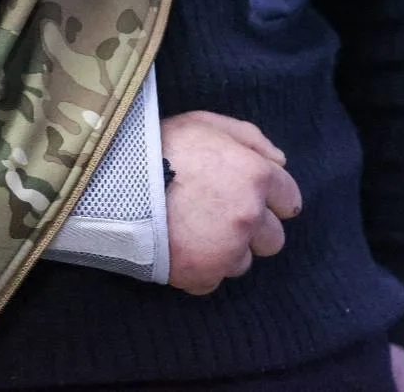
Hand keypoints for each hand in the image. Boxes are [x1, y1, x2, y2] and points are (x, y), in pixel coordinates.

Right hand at [162, 111, 301, 294]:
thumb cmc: (159, 146)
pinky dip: (199, 270)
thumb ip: (250, 138)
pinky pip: (212, 281)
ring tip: (191, 231)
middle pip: (273, 239)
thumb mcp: (205, 122)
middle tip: (217, 215)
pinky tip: (178, 248)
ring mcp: (227, 249)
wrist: (113, 181)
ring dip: (225, 251)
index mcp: (257, 176)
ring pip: (242, 262)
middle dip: (252, 229)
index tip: (246, 195)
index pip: (289, 199)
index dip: (269, 197)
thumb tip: (280, 162)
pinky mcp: (202, 274)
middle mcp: (250, 216)